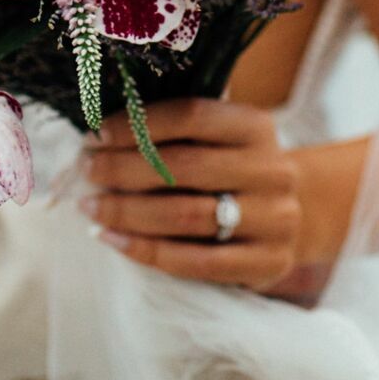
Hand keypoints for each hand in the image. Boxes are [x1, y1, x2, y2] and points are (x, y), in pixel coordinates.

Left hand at [81, 97, 299, 289]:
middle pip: (184, 167)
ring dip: (127, 211)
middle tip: (86, 170)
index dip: (139, 124)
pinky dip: (145, 250)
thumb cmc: (232, 171)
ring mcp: (275, 219)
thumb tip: (99, 136)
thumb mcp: (220, 141)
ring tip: (90, 207)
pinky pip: (196, 262)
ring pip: (186, 215)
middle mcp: (272, 169)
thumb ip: (175, 135)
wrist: (292, 217)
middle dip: (123, 169)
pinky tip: (112, 239)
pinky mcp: (267, 263)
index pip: (191, 116)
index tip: (96, 134)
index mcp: (256, 126)